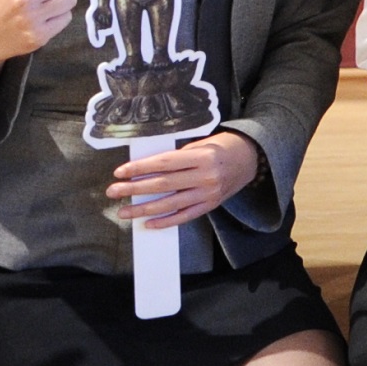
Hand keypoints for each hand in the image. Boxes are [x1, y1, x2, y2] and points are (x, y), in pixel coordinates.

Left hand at [107, 127, 261, 230]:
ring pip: (170, 204)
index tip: (120, 172)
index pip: (164, 163)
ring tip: (124, 211)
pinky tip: (148, 223)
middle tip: (113, 191)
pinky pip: (185, 216)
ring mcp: (208, 193)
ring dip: (144, 208)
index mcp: (203, 156)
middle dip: (135, 188)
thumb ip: (179, 155)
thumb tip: (148, 166)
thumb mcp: (203, 143)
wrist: (253, 157)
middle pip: (163, 184)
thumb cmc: (225, 146)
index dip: (140, 168)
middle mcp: (206, 176)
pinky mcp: (211, 204)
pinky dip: (166, 221)